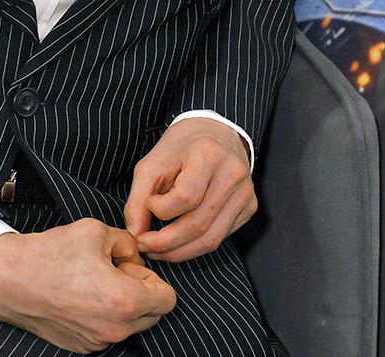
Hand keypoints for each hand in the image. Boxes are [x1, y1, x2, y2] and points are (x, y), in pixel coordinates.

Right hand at [0, 218, 175, 350]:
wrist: (8, 279)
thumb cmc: (51, 253)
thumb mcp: (98, 231)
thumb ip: (129, 243)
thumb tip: (135, 256)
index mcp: (124, 301)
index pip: (168, 300)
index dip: (155, 278)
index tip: (133, 267)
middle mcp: (114, 329)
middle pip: (152, 315)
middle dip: (142, 293)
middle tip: (116, 271)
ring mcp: (95, 342)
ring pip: (129, 325)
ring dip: (123, 305)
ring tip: (95, 282)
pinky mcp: (80, 346)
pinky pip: (106, 332)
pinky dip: (103, 316)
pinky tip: (81, 296)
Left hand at [123, 117, 256, 262]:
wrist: (214, 132)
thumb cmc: (181, 148)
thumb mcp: (152, 165)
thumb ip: (138, 200)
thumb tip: (135, 236)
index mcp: (210, 155)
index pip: (185, 198)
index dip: (159, 210)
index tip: (147, 205)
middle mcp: (233, 173)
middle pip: (198, 225)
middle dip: (165, 243)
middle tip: (144, 245)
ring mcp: (245, 192)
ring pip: (211, 239)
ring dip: (179, 252)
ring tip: (158, 250)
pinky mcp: (250, 206)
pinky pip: (221, 237)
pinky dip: (196, 246)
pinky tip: (179, 241)